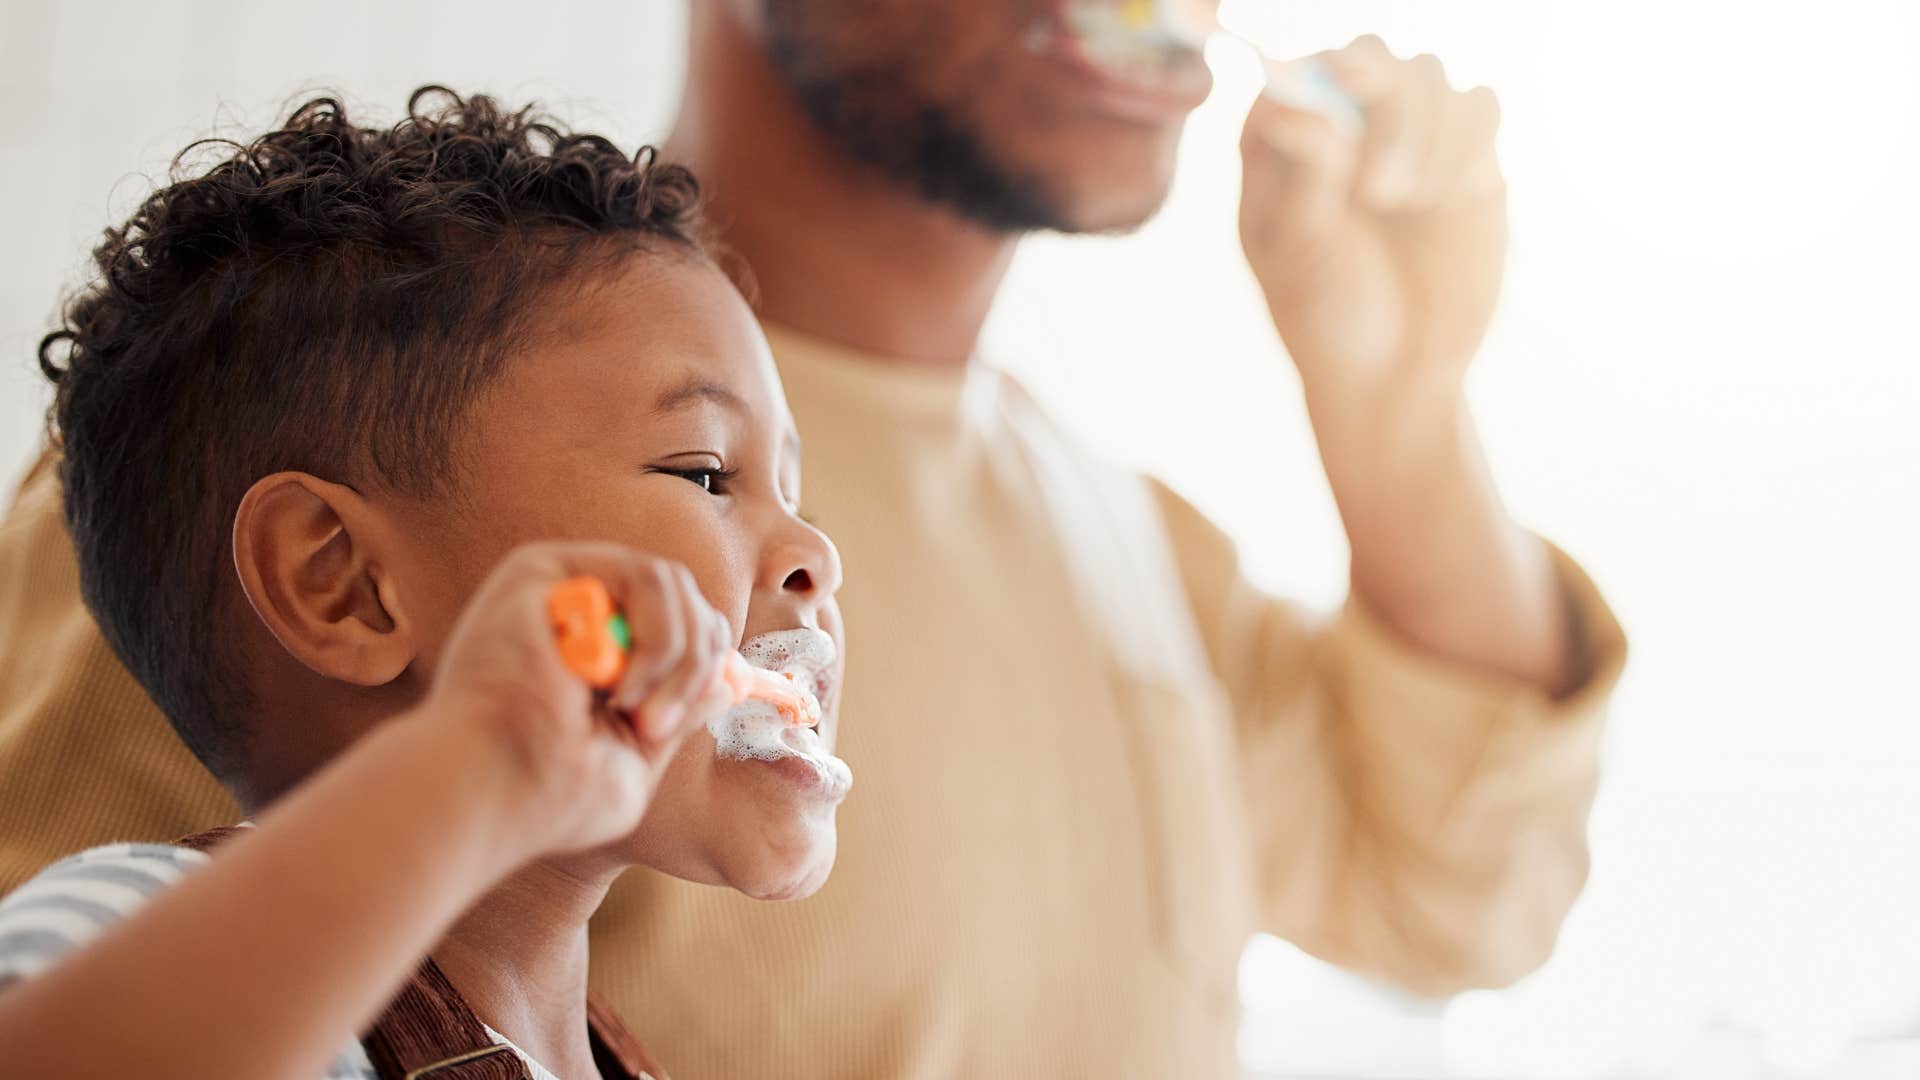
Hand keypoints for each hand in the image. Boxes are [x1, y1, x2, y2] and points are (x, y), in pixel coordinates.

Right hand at [424, 541, 734, 858]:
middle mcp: (578, 611)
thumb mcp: (634, 755)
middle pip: (685, 598)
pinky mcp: (542, 568)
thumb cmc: (549, 793)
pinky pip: (642, 574)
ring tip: (637, 710)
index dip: (705, 661)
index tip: (673, 723)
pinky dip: (654, 635)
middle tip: (656, 726)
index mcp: (596, 651)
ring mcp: (560, 584)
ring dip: (676, 655)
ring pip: (670, 583)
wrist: (492, 790)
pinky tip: (615, 685)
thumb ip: (678, 712)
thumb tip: (728, 681)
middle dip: (695, 664)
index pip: (683, 624)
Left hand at [1239, 36, 1507, 405]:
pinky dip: (1466, 143)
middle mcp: (1344, 122)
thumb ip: (1302, 182)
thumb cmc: (1325, 315)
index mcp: (1282, 140)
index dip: (1317, 74)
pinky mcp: (1467, 155)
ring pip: (1430, 75)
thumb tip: (1303, 113)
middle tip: (1378, 190)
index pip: (1296, 68)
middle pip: (1370, 56)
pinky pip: (1481, 108)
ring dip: (1421, 134)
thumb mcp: (1298, 258)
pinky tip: (1444, 199)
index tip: (1336, 103)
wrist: (1396, 371)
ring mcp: (1409, 134)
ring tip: (1401, 206)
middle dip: (1380, 100)